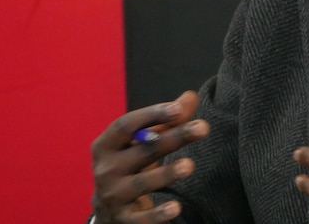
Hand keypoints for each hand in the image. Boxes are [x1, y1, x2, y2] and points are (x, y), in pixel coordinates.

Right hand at [90, 90, 209, 222]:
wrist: (109, 208)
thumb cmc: (130, 163)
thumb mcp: (142, 142)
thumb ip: (167, 121)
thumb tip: (190, 97)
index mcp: (106, 145)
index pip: (126, 125)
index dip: (152, 115)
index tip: (178, 108)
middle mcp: (105, 170)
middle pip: (142, 151)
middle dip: (173, 138)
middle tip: (202, 127)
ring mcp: (112, 196)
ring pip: (142, 183)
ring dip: (166, 173)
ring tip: (189, 165)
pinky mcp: (122, 219)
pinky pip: (141, 219)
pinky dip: (157, 214)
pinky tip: (176, 207)